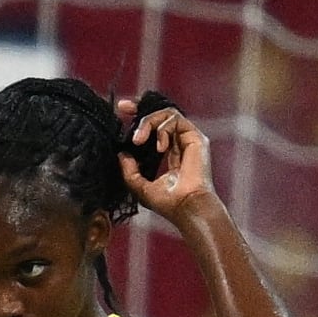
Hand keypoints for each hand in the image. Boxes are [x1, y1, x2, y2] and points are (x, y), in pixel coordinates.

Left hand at [118, 98, 215, 220]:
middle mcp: (179, 144)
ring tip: (138, 141)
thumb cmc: (168, 203)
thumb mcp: (140, 187)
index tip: (121, 110)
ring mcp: (188, 140)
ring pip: (166, 114)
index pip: (154, 129)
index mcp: (169, 155)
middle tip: (123, 108)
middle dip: (140, 109)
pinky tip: (160, 148)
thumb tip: (121, 154)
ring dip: (148, 123)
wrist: (187, 207)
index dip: (138, 117)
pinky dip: (163, 130)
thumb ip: (129, 171)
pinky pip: (175, 119)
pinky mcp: (196, 137)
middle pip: (160, 115)